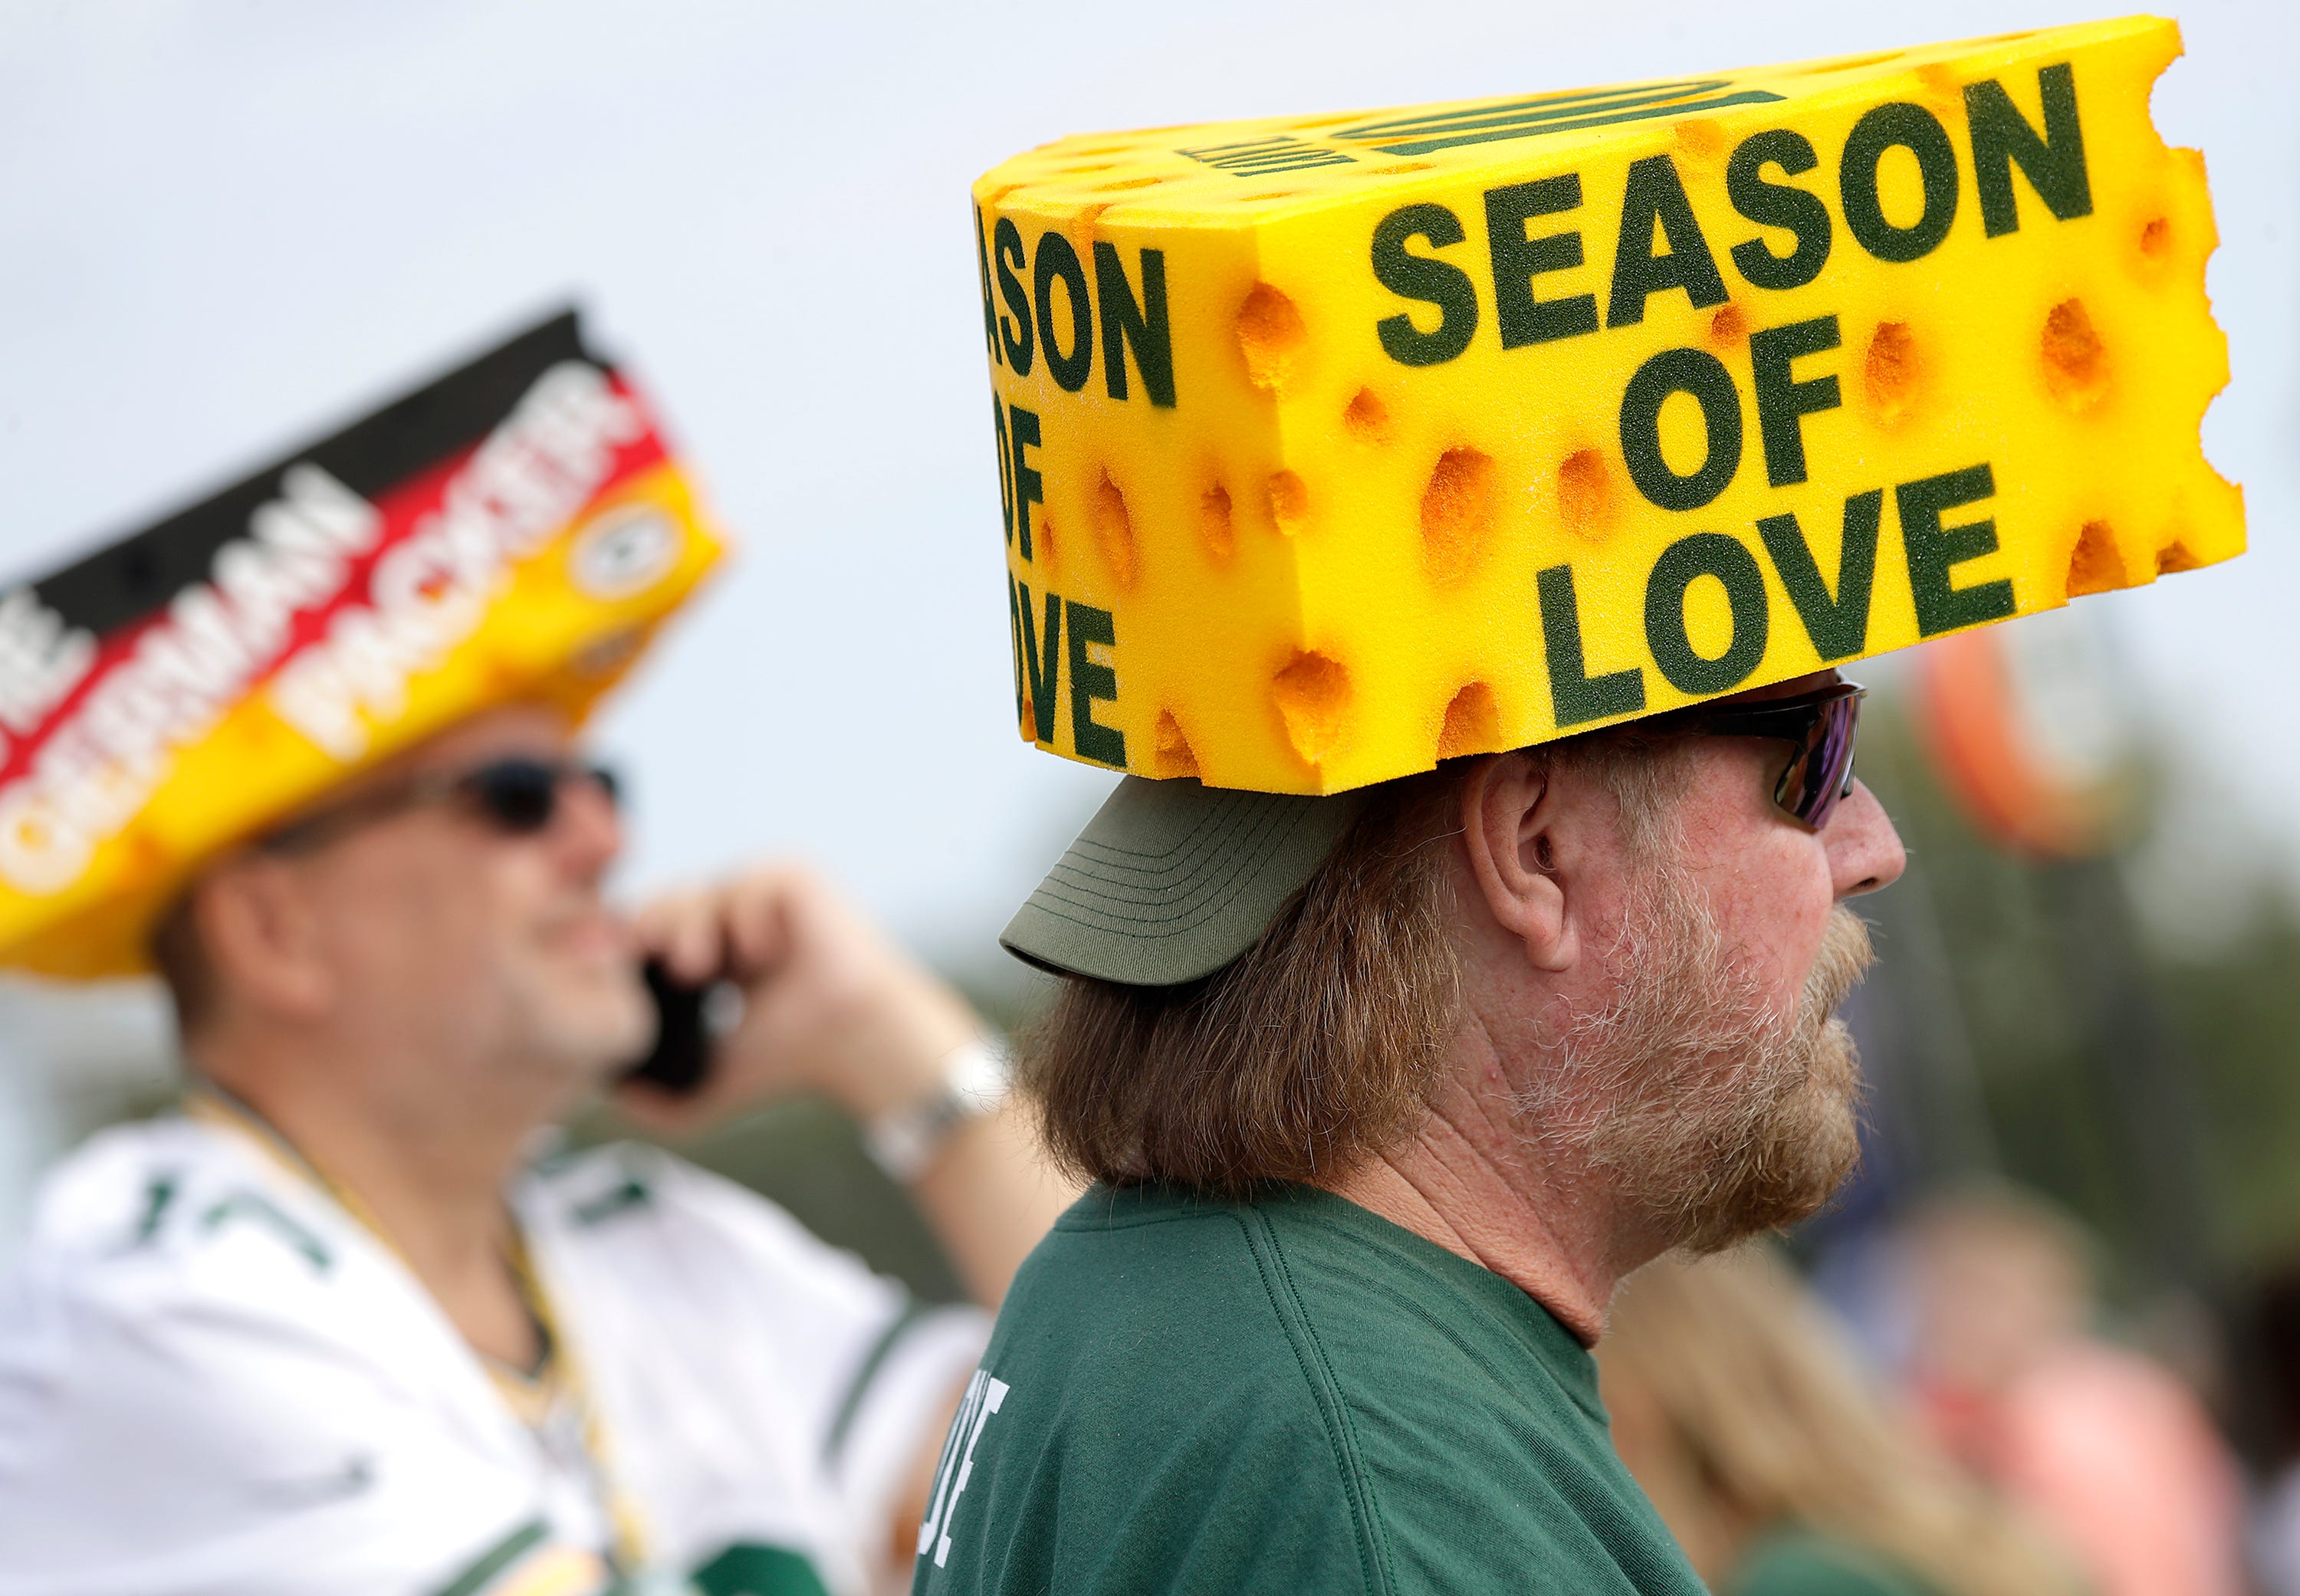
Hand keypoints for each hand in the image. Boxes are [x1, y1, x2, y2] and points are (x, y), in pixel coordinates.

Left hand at [613, 864, 978, 1133]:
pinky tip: (760, 954)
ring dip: (691, 926)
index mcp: (713, 953)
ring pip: (701, 889)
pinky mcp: (798, 880)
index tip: (624, 978)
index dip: (633, 948)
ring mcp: (766, 895)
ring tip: (702, 970)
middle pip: (664, 902)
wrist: (854, 1046)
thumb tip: (607, 1095)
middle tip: (659, 970)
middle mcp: (735, 918)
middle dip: (652, 932)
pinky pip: (750, 880)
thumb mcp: (713, 1081)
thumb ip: (658, 1098)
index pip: (652, 930)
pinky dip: (745, 915)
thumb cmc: (795, 1061)